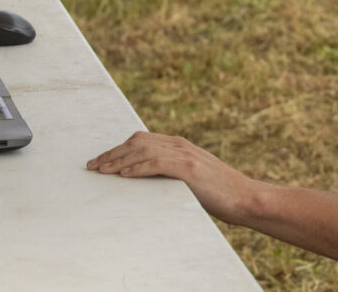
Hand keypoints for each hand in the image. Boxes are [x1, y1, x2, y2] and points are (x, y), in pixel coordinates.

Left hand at [87, 131, 254, 222]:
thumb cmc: (219, 193)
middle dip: (112, 153)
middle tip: (92, 166)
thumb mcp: (192, 178)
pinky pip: (157, 163)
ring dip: (119, 160)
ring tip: (102, 170)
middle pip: (138, 141)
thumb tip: (147, 179)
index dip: (118, 149)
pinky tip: (125, 175)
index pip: (142, 140)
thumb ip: (172, 172)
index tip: (100, 161)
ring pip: (143, 150)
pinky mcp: (190, 168)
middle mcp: (181, 145)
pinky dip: (138, 167)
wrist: (244, 197)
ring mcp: (186, 155)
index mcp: (180, 146)